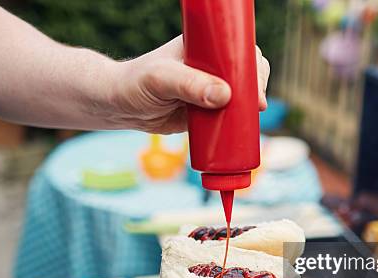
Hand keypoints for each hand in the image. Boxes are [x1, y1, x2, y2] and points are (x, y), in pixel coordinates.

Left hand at [106, 36, 269, 133]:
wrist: (120, 107)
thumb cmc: (136, 84)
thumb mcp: (162, 79)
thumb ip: (189, 85)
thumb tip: (224, 95)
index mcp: (203, 47)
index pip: (237, 48)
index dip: (252, 63)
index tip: (256, 83)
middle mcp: (210, 67)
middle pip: (246, 72)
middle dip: (257, 87)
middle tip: (257, 106)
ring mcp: (209, 90)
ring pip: (240, 96)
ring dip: (251, 107)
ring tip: (254, 119)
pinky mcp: (205, 112)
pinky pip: (229, 116)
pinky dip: (239, 123)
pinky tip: (245, 131)